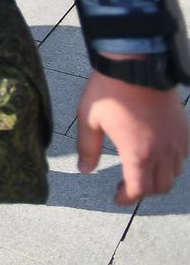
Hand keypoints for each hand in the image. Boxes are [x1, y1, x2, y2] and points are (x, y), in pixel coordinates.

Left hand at [77, 68, 189, 204]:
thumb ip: (88, 149)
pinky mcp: (184, 129)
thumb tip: (84, 169)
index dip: (127, 198)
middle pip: (160, 186)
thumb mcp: (89, 120)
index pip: (139, 189)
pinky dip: (172, 163)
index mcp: (138, 153)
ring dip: (159, 178)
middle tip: (126, 186)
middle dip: (143, 191)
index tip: (117, 198)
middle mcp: (163, 151)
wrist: (135, 65)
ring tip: (140, 172)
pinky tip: (157, 155)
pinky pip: (183, 156)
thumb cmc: (109, 91)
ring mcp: (177, 140)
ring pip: (175, 173)